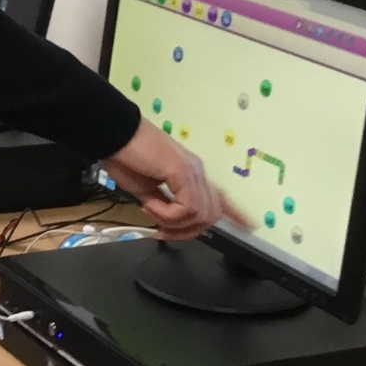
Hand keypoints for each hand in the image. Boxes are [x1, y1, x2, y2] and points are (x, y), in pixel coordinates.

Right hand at [104, 119, 252, 239]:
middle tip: (161, 230)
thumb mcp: (144, 190)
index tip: (251, 226)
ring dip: (174, 223)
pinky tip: (150, 205)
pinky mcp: (183, 172)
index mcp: (189, 175)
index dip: (236, 213)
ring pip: (200, 215)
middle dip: (186, 231)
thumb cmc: (124, 157)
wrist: (114, 134)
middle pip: (211, 214)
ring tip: (151, 211)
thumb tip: (164, 219)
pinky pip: (187, 207)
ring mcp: (192, 171)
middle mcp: (197, 172)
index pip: (220, 196)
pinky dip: (167, 214)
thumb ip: (160, 203)